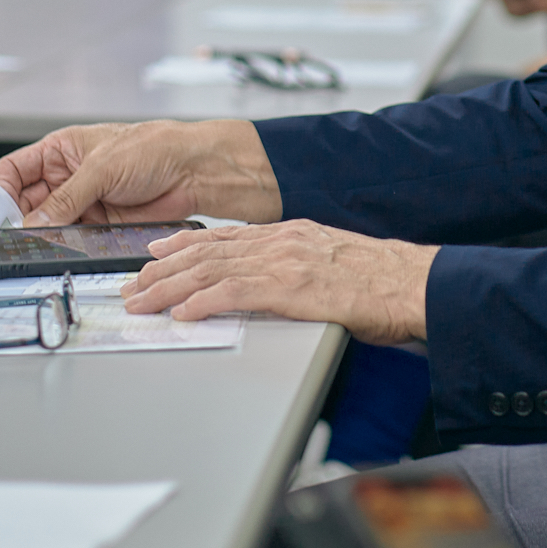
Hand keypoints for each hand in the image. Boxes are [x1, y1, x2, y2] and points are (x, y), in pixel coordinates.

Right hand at [0, 119, 282, 226]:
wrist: (194, 171)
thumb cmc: (153, 148)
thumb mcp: (102, 169)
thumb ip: (65, 199)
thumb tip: (33, 223)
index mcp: (61, 150)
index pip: (15, 171)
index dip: (3, 191)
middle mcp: (68, 176)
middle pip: (28, 203)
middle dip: (21, 220)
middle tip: (16, 238)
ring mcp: (84, 202)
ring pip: (49, 225)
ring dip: (44, 237)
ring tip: (39, 247)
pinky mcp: (100, 224)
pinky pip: (74, 239)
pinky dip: (67, 247)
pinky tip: (64, 252)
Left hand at [120, 219, 434, 344]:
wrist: (413, 284)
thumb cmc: (384, 281)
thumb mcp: (334, 263)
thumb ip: (300, 269)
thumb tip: (279, 286)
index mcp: (291, 234)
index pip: (225, 237)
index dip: (185, 245)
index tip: (157, 253)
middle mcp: (282, 242)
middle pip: (207, 253)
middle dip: (163, 271)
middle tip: (133, 286)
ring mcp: (285, 263)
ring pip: (211, 270)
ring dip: (169, 288)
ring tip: (142, 302)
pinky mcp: (291, 288)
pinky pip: (234, 293)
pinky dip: (201, 302)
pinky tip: (181, 313)